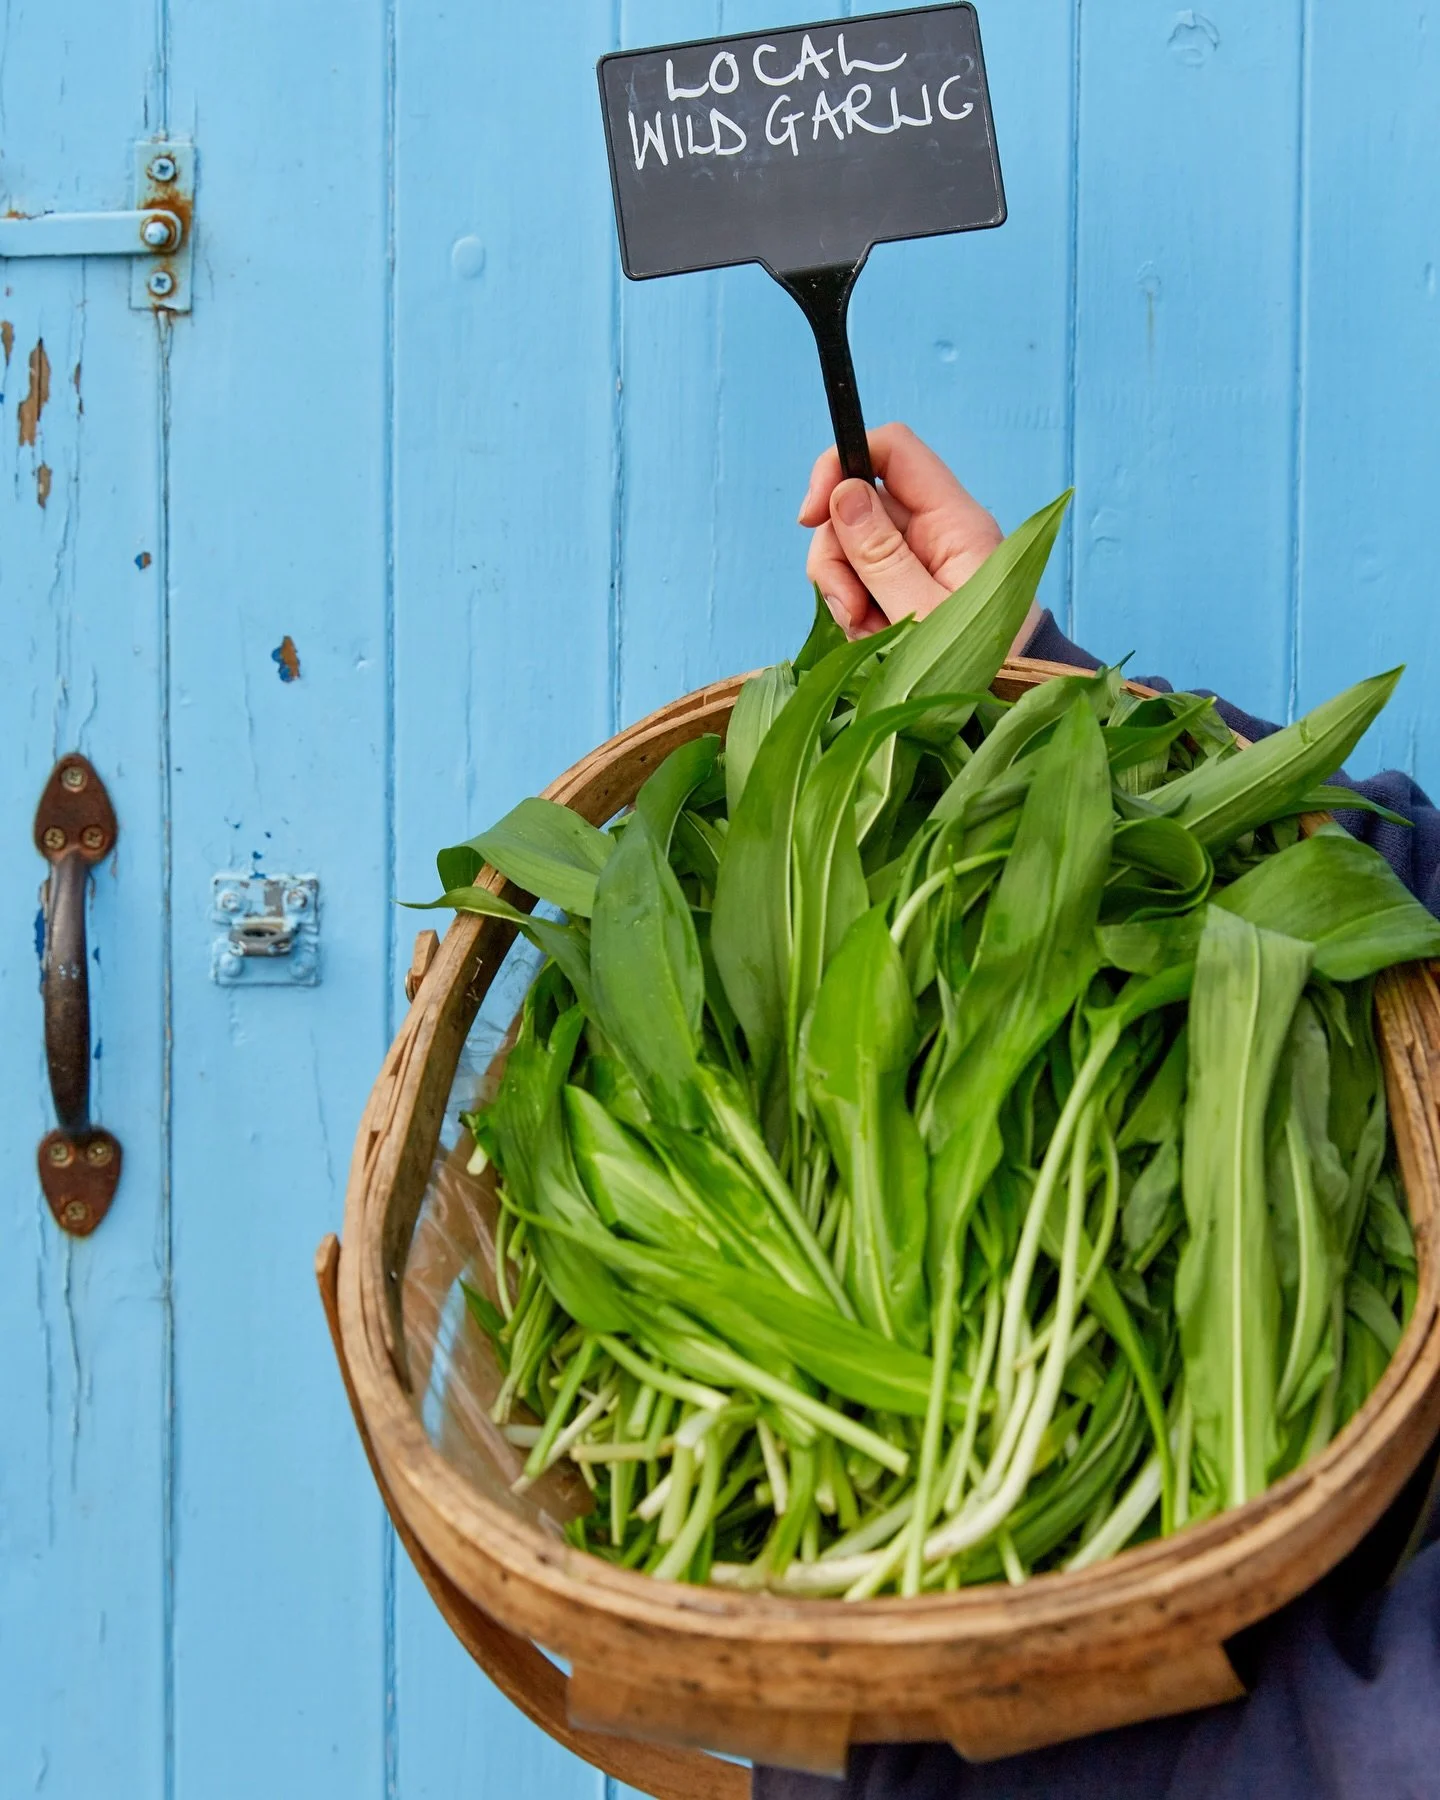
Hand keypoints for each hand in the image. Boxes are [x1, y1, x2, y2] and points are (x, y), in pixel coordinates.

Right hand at [798, 423, 1038, 653]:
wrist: (1013, 697)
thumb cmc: (990, 661)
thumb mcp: (927, 614)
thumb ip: (883, 556)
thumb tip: (845, 494)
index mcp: (952, 519)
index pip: (892, 450)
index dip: (841, 465)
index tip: (812, 515)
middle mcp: (933, 529)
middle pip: (855, 505)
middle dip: (837, 557)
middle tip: (851, 610)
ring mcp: (916, 557)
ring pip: (848, 547)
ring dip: (843, 592)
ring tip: (869, 633)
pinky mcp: (903, 584)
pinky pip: (858, 582)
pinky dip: (855, 612)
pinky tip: (874, 638)